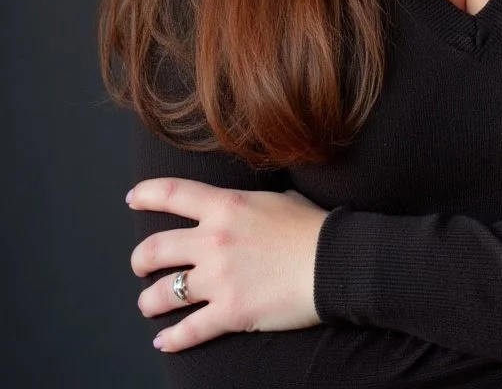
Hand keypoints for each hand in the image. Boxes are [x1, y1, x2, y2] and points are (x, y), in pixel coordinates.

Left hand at [128, 179, 329, 352]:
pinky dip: (172, 340)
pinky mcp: (230, 312)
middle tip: (141, 266)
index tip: (132, 198)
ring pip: (161, 294)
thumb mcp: (278, 199)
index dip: (145, 194)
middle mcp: (214, 239)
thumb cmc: (312, 228)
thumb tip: (245, 204)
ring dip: (149, 302)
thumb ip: (249, 203)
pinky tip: (165, 342)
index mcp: (226, 206)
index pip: (172, 193)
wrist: (335, 262)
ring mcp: (219, 278)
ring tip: (150, 304)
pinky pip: (188, 331)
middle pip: (153, 249)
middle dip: (139, 261)